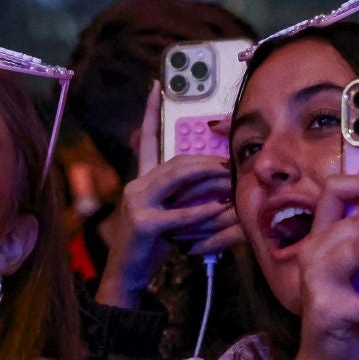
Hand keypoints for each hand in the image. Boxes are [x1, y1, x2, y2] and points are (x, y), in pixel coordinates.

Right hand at [97, 84, 241, 306]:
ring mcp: (136, 204)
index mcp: (142, 179)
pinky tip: (218, 209)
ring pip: (177, 180)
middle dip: (206, 161)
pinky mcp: (143, 225)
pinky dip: (201, 211)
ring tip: (229, 178)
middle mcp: (136, 186)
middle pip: (176, 161)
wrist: (128, 274)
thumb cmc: (154, 244)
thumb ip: (184, 193)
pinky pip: (179, 214)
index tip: (156, 85)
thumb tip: (218, 178)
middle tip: (230, 162)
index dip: (151, 111)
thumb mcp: (169, 212)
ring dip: (208, 179)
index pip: (147, 139)